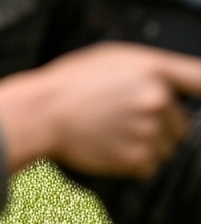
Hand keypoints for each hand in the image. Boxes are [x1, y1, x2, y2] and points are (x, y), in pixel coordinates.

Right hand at [0, 42, 200, 176]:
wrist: (41, 113)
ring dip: (147, 144)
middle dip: (162, 124)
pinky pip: (150, 165)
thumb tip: (179, 91)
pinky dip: (133, 160)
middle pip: (182, 124)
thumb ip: (151, 71)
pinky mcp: (140, 159)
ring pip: (167, 147)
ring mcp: (150, 131)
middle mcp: (158, 100)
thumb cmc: (71, 81)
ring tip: (111, 130)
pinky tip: (109, 145)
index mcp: (152, 69)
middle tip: (122, 116)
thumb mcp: (111, 58)